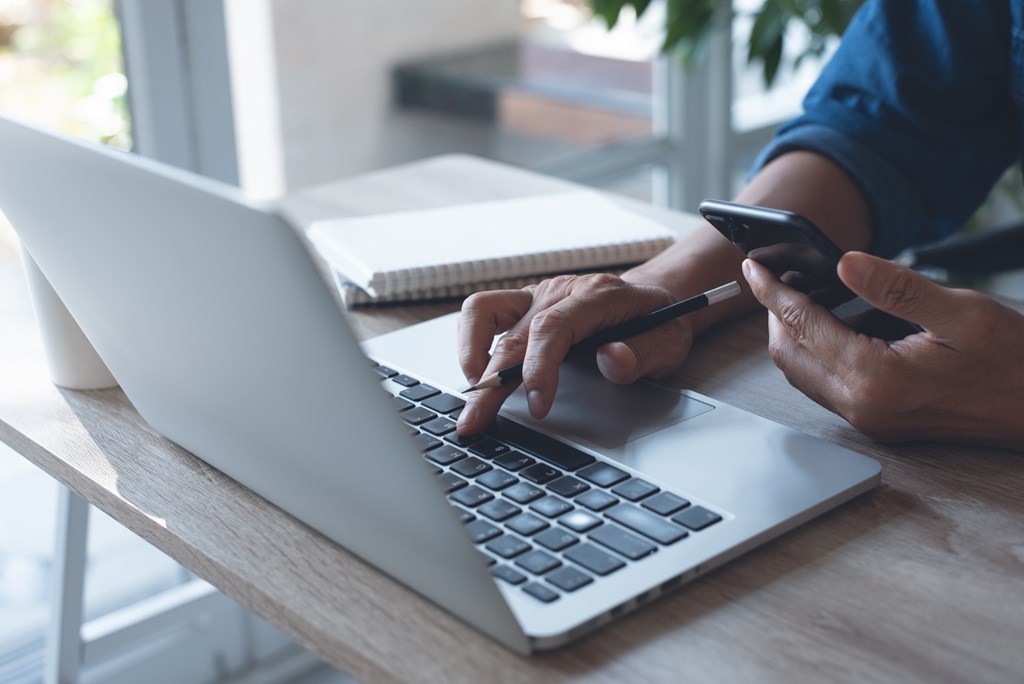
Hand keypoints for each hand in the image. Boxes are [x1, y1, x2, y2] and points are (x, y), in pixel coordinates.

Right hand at [456, 273, 694, 434]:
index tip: (537, 406)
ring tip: (469, 396)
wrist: (653, 297)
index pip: (553, 328)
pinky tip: (476, 377)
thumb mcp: (669, 341)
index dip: (539, 368)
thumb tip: (614, 361)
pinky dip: (472, 345)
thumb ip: (644, 353)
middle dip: (491, 383)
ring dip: (470, 355)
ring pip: (483, 313)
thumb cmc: (659, 321)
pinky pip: (483, 314)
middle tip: (476, 422)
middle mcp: (559, 292)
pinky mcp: (522, 307)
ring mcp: (536, 296)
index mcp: (595, 296)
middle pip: (512, 333)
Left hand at [742, 251, 1023, 449]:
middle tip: (772, 277)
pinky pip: (825, 385)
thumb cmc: (1016, 361)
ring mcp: (869, 419)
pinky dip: (813, 353)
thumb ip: (897, 287)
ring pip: (803, 373)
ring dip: (791, 335)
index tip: (752, 267)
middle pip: (789, 354)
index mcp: (876, 377)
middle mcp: (862, 405)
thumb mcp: (962, 312)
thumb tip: (845, 264)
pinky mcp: (879, 422)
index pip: (803, 325)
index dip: (772, 292)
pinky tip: (826, 328)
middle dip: (775, 314)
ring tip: (794, 296)